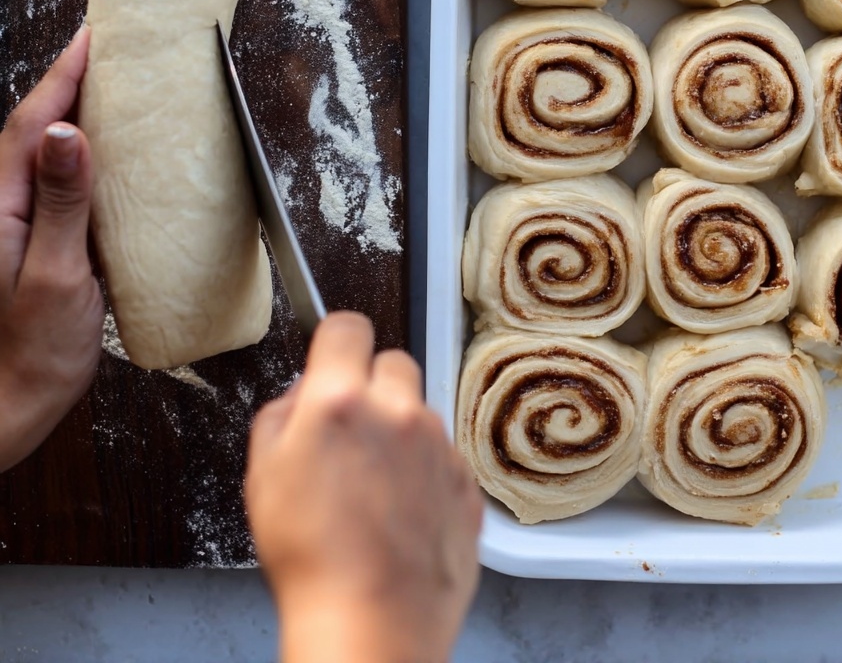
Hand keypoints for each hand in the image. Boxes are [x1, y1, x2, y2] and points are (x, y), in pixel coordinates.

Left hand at [0, 26, 103, 471]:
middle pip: (35, 127)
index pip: (30, 123)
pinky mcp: (38, 240)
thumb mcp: (53, 276)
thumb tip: (65, 132)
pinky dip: (86, 153)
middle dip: (70, 81)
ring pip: (47, 150)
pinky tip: (114, 151)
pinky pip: (61, 181)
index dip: (63, 75)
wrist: (11, 406)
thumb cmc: (29, 353)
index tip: (93, 37)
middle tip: (110, 46)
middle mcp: (3, 205)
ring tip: (116, 84)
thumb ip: (59, 203)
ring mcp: (17, 222)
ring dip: (77, 112)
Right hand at [245, 312, 482, 662]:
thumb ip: (281, 414)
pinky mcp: (467, 482)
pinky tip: (401, 513)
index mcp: (341, 401)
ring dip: (400, 432)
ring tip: (373, 488)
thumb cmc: (312, 562)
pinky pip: (445, 456)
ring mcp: (440, 446)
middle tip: (352, 432)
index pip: (347, 326)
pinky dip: (426, 472)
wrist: (372, 625)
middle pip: (393, 361)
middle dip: (372, 386)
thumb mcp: (262, 477)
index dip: (335, 341)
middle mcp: (399, 411)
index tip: (333, 358)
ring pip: (421, 411)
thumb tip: (303, 391)